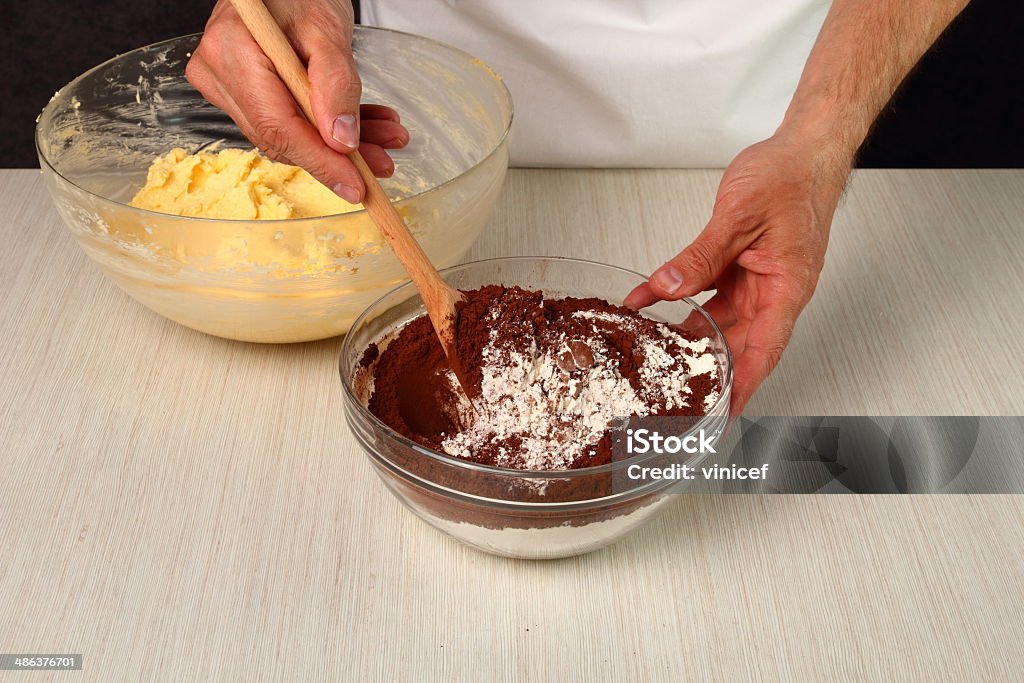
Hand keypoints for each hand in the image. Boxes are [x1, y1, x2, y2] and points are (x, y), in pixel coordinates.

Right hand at [186, 0, 409, 202]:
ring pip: (289, 136)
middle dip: (338, 156)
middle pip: (282, 137)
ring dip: (341, 143)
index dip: (320, 162)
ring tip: (385, 138)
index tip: (356, 184)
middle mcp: (219, 73)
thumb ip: (336, 84)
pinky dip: (328, 128)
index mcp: (232, 51)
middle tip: (382, 163)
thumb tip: (342, 141)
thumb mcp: (327, 29)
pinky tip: (365, 128)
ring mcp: (225, 86)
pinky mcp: (240, 94)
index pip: (278, 126)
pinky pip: (287, 123)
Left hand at [624, 134, 849, 413]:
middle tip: (682, 398)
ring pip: (721, 321)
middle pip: (741, 343)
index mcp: (788, 286)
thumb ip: (700, 257)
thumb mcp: (738, 217)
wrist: (803, 148)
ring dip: (690, 337)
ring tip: (659, 359)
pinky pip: (709, 290)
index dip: (743, 385)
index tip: (725, 414)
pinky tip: (651, 302)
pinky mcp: (742, 266)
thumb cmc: (792, 177)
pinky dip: (681, 298)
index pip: (764, 350)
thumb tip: (668, 288)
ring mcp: (759, 279)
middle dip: (712, 372)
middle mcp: (775, 290)